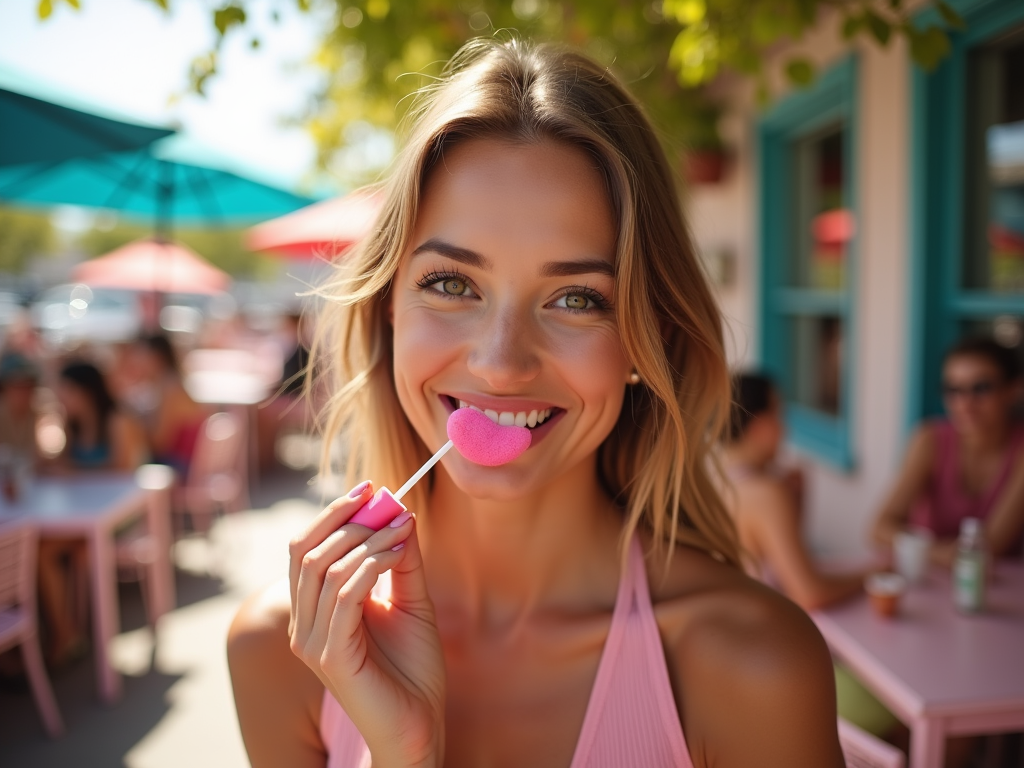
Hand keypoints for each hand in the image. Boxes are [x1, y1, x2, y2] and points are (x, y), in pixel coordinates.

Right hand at [288, 482, 444, 766]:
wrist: (420, 721)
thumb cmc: (413, 666)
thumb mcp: (410, 599)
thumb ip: (400, 559)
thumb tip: (398, 511)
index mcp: (315, 607)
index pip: (305, 547)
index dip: (333, 513)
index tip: (370, 488)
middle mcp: (304, 622)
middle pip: (306, 552)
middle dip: (347, 519)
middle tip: (386, 504)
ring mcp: (313, 641)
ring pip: (325, 570)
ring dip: (366, 540)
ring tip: (401, 530)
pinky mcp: (330, 656)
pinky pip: (343, 597)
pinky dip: (371, 566)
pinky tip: (397, 554)